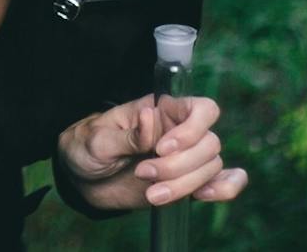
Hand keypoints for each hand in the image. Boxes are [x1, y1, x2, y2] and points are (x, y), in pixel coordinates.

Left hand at [57, 93, 248, 211]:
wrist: (83, 179)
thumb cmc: (87, 148)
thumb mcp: (97, 139)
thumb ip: (127, 135)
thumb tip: (151, 118)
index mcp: (160, 111)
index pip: (201, 109)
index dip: (191, 129)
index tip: (162, 148)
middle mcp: (179, 132)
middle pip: (209, 143)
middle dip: (179, 165)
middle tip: (143, 173)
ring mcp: (186, 158)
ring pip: (211, 167)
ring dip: (184, 184)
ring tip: (151, 193)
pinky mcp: (187, 183)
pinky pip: (221, 183)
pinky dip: (223, 190)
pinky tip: (203, 196)